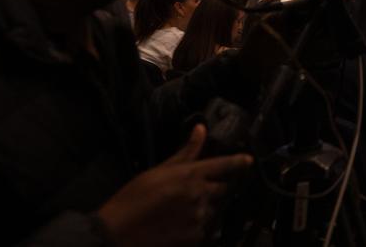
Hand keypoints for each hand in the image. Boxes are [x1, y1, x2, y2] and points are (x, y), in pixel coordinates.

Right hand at [96, 124, 252, 246]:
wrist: (117, 232)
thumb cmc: (134, 198)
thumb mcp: (158, 170)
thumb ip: (185, 152)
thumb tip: (200, 129)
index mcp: (191, 174)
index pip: (224, 165)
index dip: (238, 162)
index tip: (248, 160)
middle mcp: (200, 195)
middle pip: (222, 189)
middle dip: (214, 189)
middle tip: (195, 192)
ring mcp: (199, 217)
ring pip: (213, 210)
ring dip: (205, 209)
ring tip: (181, 211)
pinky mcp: (195, 237)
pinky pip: (205, 230)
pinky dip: (198, 227)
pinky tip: (179, 225)